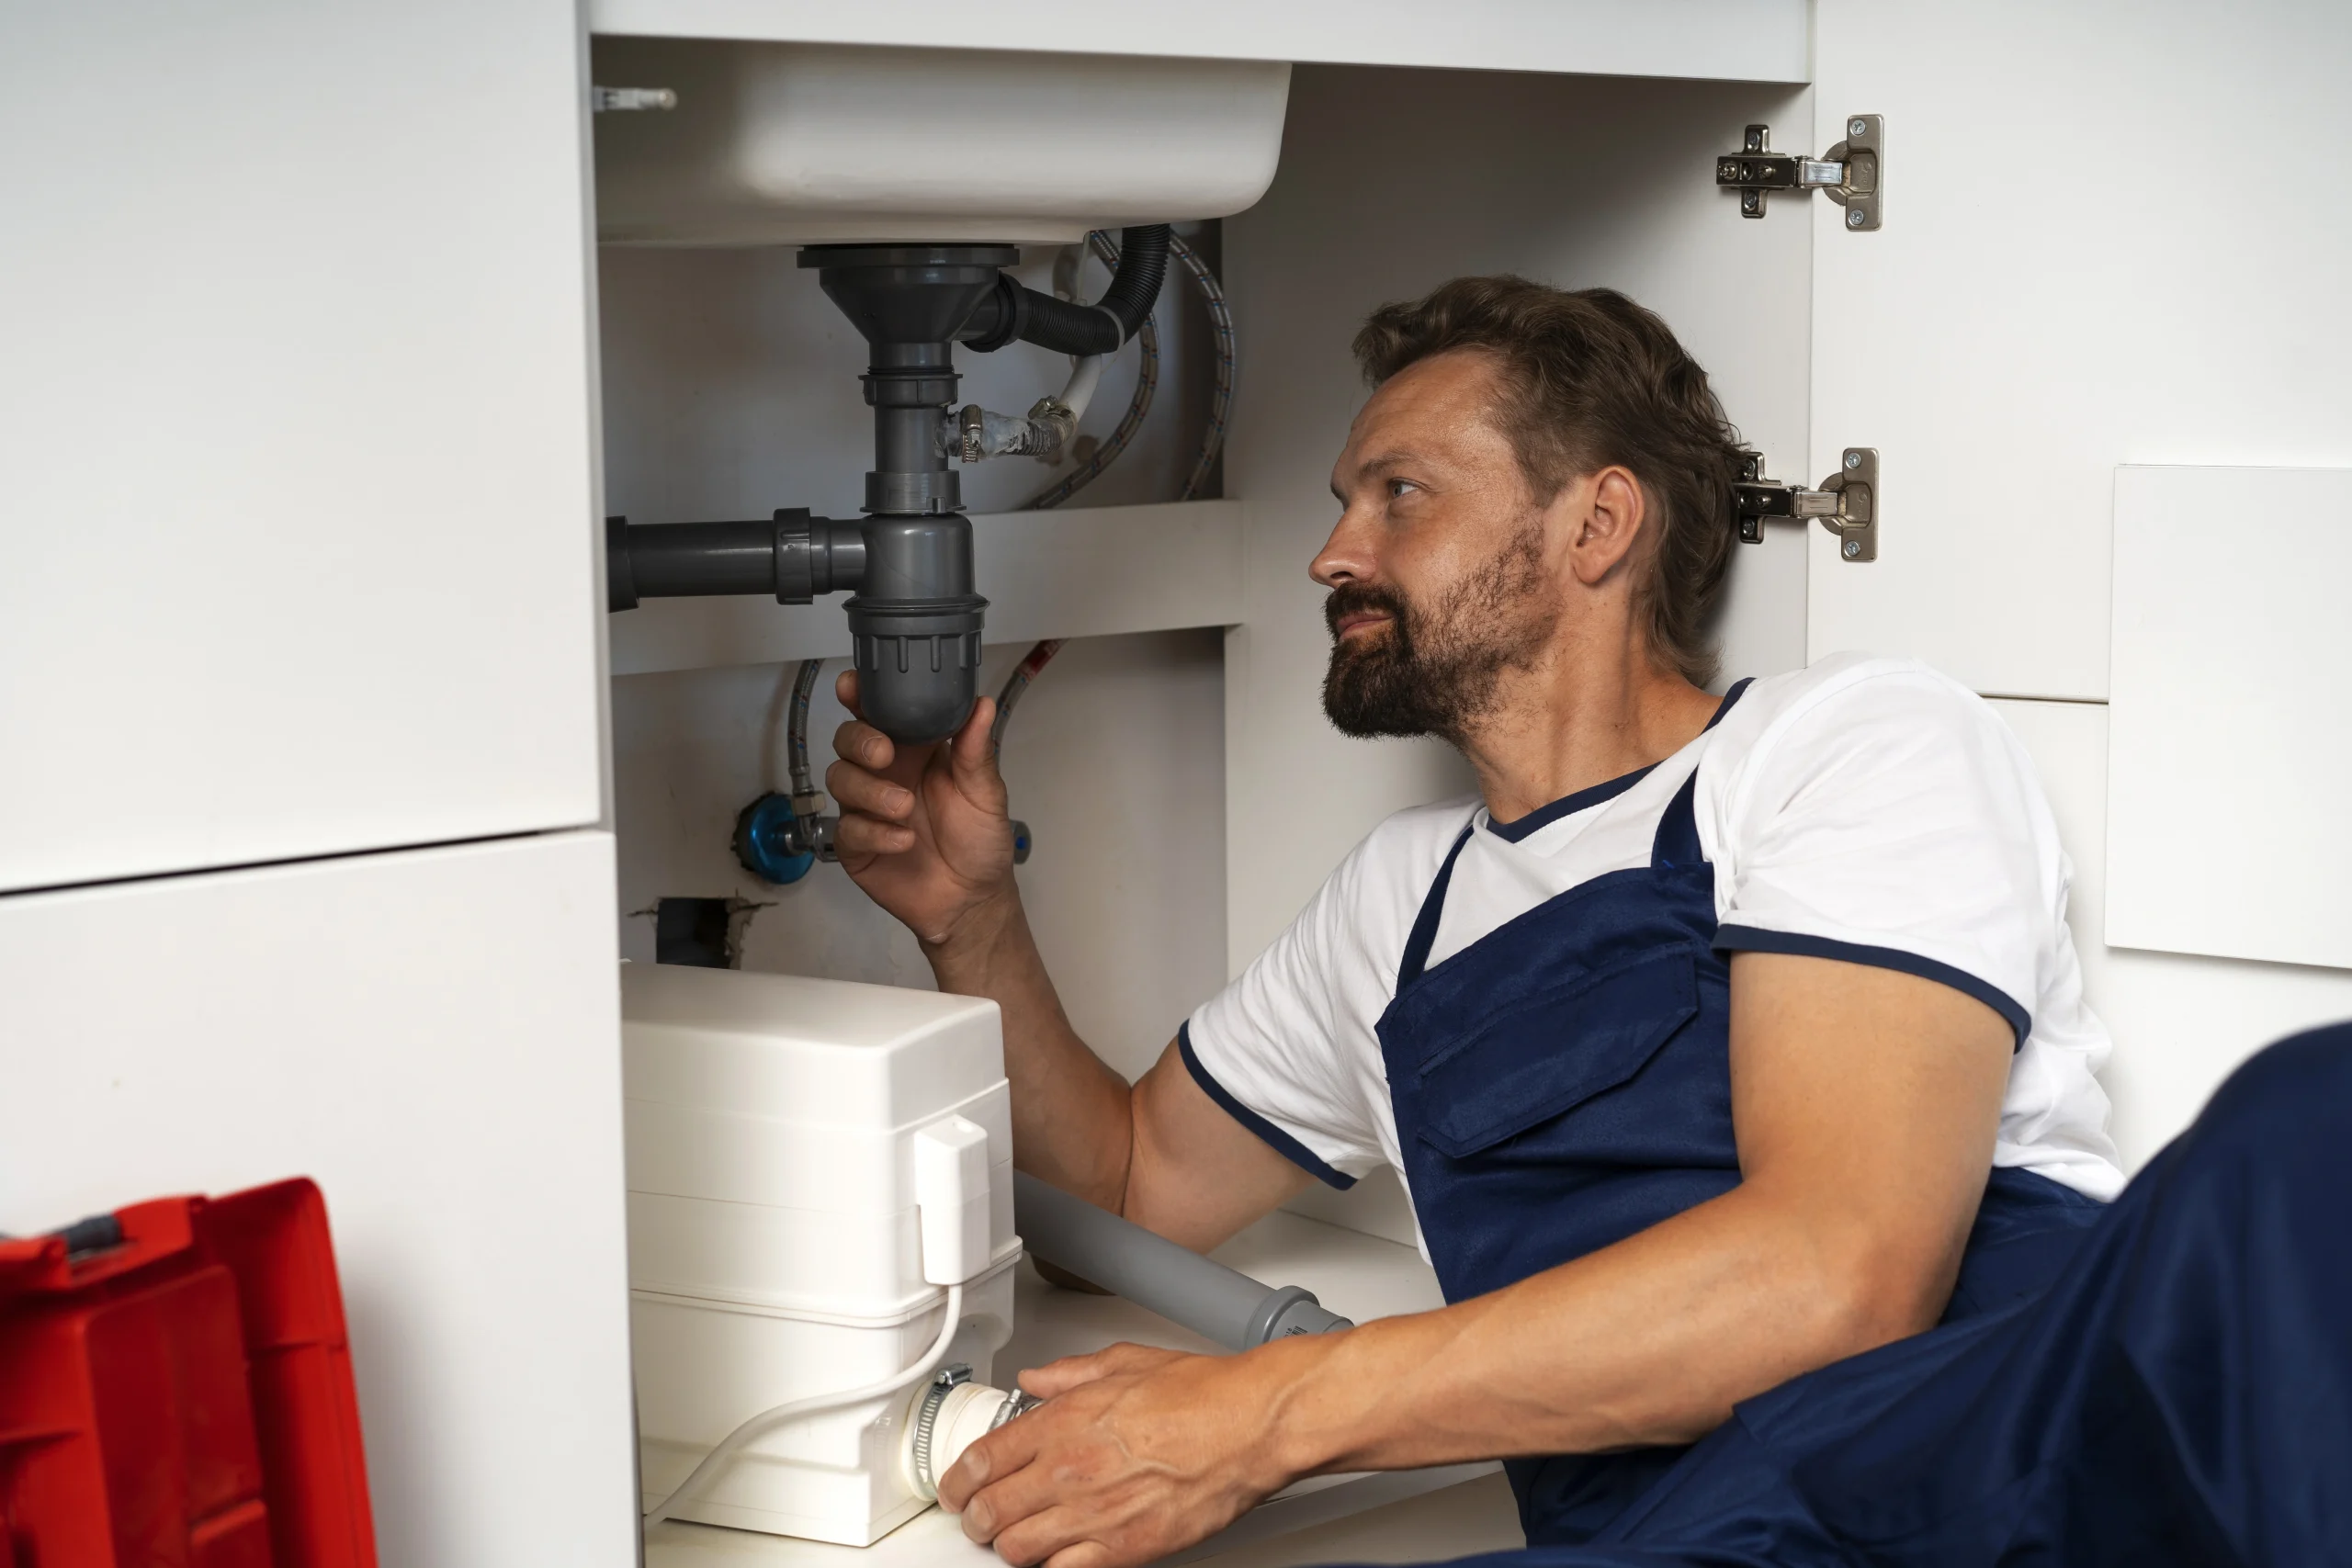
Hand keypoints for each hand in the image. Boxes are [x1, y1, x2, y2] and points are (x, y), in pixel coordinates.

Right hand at [825, 671, 1017, 948]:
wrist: (973, 899)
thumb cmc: (981, 840)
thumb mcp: (986, 794)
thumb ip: (977, 752)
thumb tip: (980, 704)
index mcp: (916, 750)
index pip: (881, 712)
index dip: (861, 695)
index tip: (854, 686)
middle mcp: (886, 773)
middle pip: (848, 740)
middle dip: (859, 741)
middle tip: (884, 755)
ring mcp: (866, 808)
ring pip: (840, 779)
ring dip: (869, 791)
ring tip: (904, 809)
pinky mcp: (856, 845)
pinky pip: (847, 828)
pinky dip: (873, 832)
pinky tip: (902, 841)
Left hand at [939, 1343, 1299, 1567]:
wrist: (1247, 1428)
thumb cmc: (1201, 1394)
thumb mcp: (1123, 1362)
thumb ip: (1069, 1373)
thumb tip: (1036, 1379)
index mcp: (1063, 1421)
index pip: (982, 1459)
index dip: (958, 1480)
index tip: (957, 1486)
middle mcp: (1068, 1470)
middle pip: (991, 1510)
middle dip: (975, 1518)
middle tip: (977, 1517)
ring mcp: (1093, 1515)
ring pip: (1018, 1549)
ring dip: (1008, 1546)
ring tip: (1013, 1539)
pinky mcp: (1123, 1550)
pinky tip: (1054, 1559)